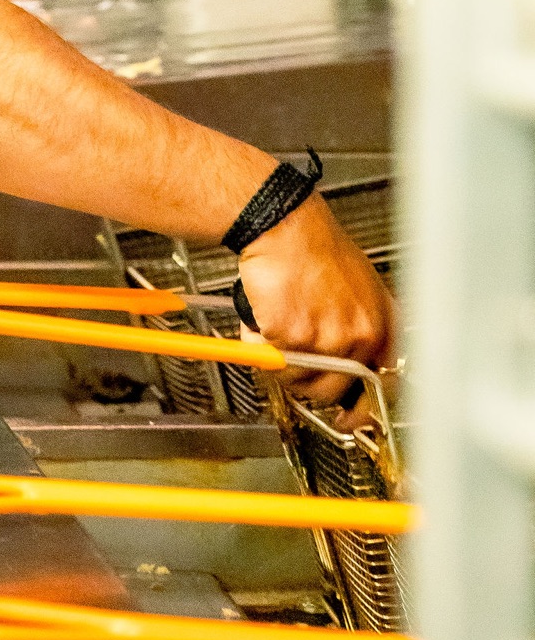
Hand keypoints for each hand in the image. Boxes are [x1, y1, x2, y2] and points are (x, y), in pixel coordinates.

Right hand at [236, 196, 397, 421]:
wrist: (283, 222)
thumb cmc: (312, 244)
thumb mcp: (358, 284)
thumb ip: (358, 326)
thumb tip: (347, 363)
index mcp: (381, 323)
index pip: (384, 384)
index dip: (364, 407)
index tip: (351, 416)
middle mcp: (360, 336)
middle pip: (332, 390)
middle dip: (306, 380)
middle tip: (291, 359)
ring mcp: (327, 340)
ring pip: (295, 378)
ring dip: (278, 359)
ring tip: (276, 321)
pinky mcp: (293, 337)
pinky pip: (268, 358)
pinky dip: (256, 341)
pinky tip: (263, 312)